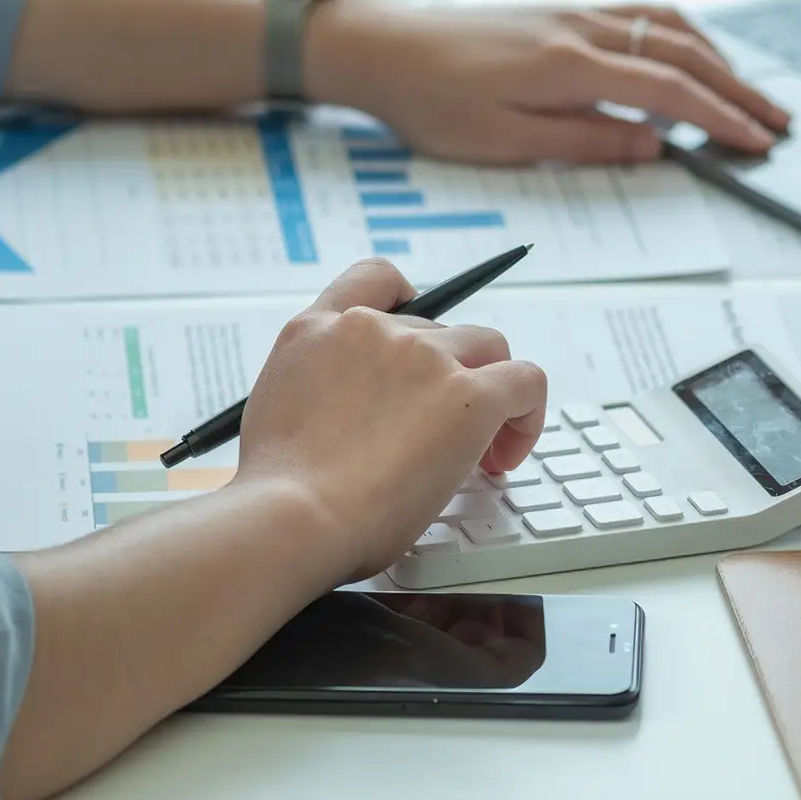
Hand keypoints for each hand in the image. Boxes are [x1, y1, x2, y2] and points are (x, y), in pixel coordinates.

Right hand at [233, 259, 547, 579]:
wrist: (290, 519)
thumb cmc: (277, 495)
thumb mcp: (273, 414)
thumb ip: (315, 392)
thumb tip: (344, 419)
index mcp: (315, 331)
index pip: (375, 280)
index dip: (409, 302)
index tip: (422, 338)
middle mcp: (370, 330)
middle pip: (439, 331)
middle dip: (447, 378)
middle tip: (442, 435)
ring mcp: (423, 356)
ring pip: (487, 348)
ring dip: (488, 389)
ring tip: (482, 448)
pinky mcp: (468, 395)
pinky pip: (525, 382)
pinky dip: (527, 414)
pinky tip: (507, 452)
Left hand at [303, 0, 792, 164]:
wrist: (384, 47)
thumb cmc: (431, 100)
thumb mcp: (504, 142)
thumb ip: (584, 141)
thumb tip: (653, 143)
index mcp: (569, 66)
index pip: (669, 91)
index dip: (721, 118)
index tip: (757, 142)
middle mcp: (581, 29)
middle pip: (682, 54)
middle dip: (737, 90)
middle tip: (777, 122)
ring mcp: (574, 13)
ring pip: (666, 25)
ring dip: (717, 57)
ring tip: (747, 92)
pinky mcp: (561, 12)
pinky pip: (639, 14)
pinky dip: (681, 35)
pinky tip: (690, 53)